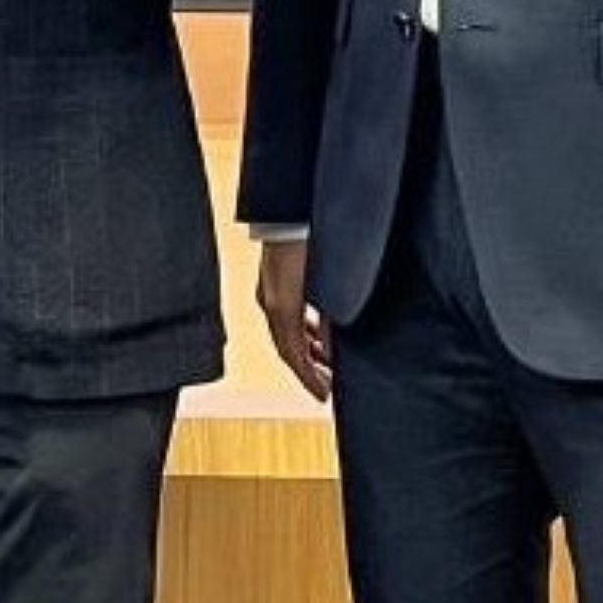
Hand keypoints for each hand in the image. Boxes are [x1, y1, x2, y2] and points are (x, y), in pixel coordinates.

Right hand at [256, 239, 332, 403]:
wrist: (293, 206)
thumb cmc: (311, 241)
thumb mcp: (328, 290)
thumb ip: (330, 324)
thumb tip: (333, 352)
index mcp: (280, 307)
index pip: (292, 356)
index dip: (308, 379)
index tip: (322, 396)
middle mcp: (270, 300)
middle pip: (287, 346)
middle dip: (308, 367)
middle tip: (328, 383)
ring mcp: (269, 288)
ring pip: (287, 330)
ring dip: (306, 348)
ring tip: (326, 360)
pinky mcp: (274, 276)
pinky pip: (287, 313)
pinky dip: (302, 327)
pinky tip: (318, 329)